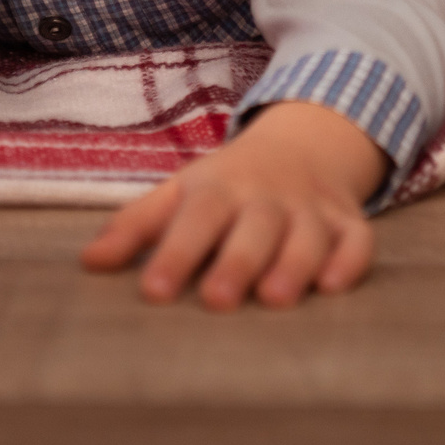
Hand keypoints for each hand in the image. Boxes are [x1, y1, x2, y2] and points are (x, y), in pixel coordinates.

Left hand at [80, 101, 388, 309]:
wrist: (303, 144)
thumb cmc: (227, 183)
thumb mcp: (179, 192)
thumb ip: (135, 227)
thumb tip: (88, 264)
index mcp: (218, 189)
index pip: (195, 218)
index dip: (175, 253)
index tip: (153, 292)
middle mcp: (266, 196)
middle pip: (253, 227)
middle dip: (236, 262)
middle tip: (216, 301)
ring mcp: (310, 208)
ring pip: (306, 233)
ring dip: (293, 263)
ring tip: (275, 300)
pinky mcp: (347, 221)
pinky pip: (356, 238)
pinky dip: (349, 260)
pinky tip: (333, 286)